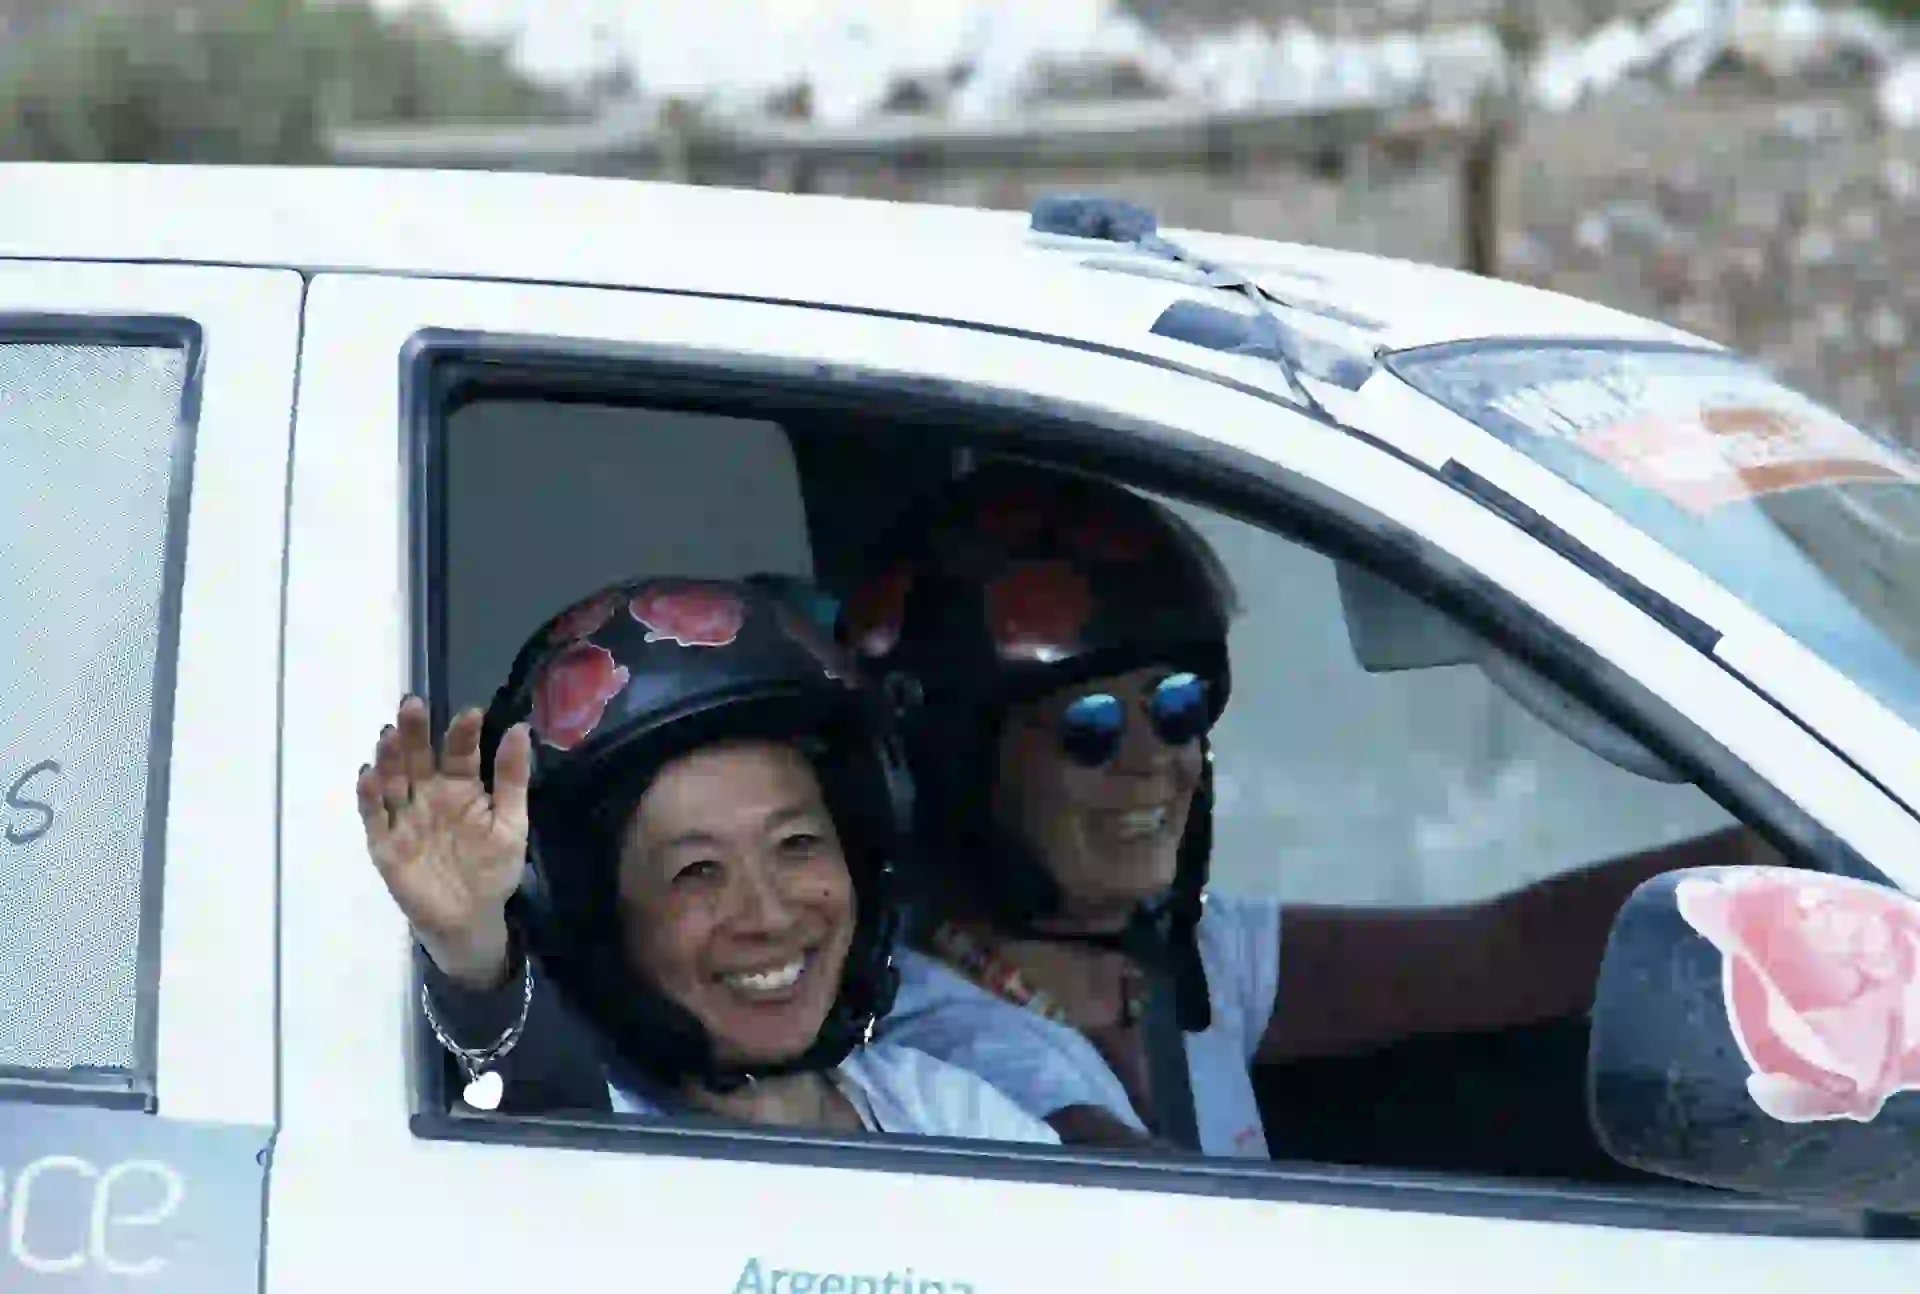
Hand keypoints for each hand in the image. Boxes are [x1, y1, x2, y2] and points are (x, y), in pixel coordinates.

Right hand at [356, 696, 531, 989]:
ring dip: (389, 758)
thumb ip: (513, 778)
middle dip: (415, 733)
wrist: (472, 918)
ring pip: (392, 781)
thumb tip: (519, 727)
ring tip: (390, 734)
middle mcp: (428, 794)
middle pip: (418, 758)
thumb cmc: (492, 868)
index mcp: (461, 786)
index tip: (470, 714)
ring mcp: (405, 817)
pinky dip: (369, 797)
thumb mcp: (511, 823)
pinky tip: (368, 775)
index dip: (463, 734)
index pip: (459, 753)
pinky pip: (374, 817)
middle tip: (413, 704)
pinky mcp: (386, 844)